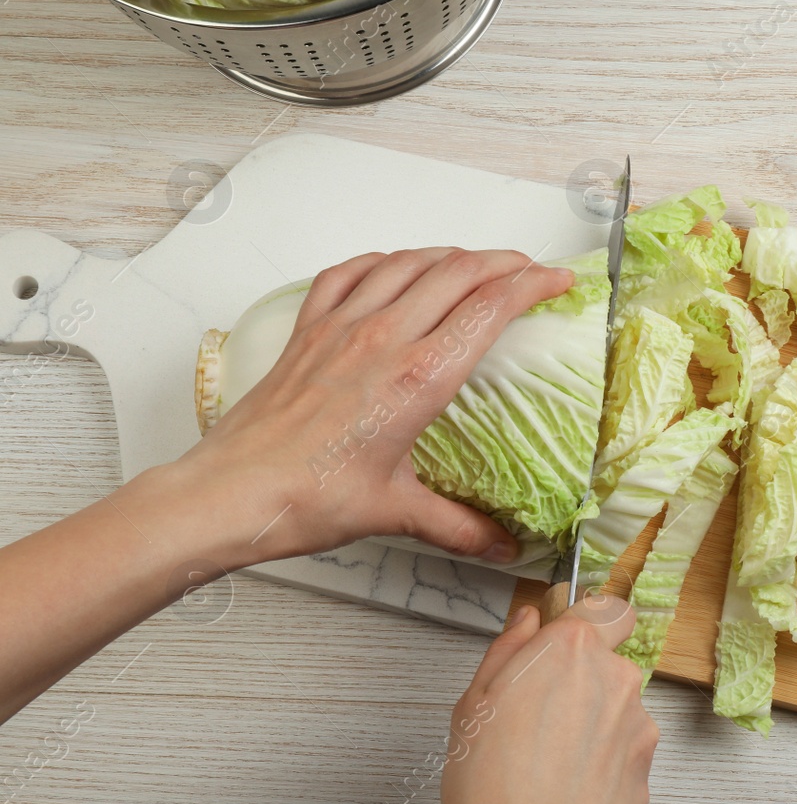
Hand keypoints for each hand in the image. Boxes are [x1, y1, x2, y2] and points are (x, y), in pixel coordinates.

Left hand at [173, 248, 572, 568]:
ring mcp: (342, 328)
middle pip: (458, 271)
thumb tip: (501, 548)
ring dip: (449, 255)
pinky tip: (393, 267)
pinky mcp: (307, 331)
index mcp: (418, 377)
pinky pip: (349, 273)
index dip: (533, 284)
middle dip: (503, 262)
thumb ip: (458, 527)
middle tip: (530, 270)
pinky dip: (382, 261)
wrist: (231, 493)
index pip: (491, 307)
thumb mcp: (396, 512)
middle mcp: (383, 338)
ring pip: (408, 262)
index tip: (559, 281)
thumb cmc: (306, 498)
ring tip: (475, 263)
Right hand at [442, 594, 657, 803]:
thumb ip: (507, 651)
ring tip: (546, 761)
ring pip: (615, 706)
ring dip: (590, 722)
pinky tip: (567, 785)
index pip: (602, 608)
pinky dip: (601, 760)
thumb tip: (527, 622)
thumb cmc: (493, 792)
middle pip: (606, 661)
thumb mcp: (472, 705)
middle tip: (533, 717)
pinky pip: (623, 748)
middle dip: (578, 680)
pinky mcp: (648, 765)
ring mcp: (638, 723)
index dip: (581, 623)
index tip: (561, 641)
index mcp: (572, 650)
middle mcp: (616, 678)